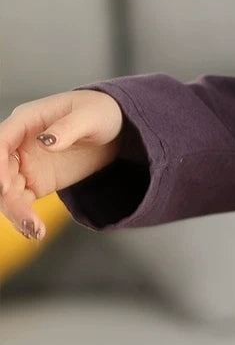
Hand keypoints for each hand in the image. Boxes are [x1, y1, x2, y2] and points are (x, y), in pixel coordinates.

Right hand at [0, 91, 124, 239]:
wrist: (114, 129)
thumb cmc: (100, 111)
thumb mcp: (90, 116)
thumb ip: (68, 128)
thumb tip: (48, 141)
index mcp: (26, 120)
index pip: (2, 141)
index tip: (6, 186)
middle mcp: (19, 144)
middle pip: (1, 172)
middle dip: (7, 196)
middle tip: (26, 217)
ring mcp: (25, 165)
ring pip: (8, 192)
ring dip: (16, 213)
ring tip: (35, 231)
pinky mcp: (35, 183)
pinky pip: (22, 203)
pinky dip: (25, 218)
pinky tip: (35, 232)